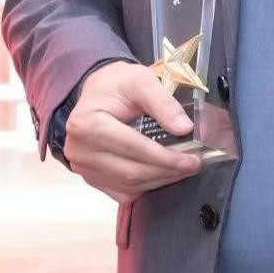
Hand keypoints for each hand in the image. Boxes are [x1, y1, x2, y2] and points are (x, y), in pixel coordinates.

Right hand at [63, 61, 201, 204]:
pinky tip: (164, 174)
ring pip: (129, 186)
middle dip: (167, 171)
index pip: (133, 147)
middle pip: (131, 172)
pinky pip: (123, 192)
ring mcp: (83, 168)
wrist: (97, 93)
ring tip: (183, 170)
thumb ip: (163, 103)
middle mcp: (79, 151)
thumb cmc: (117, 85)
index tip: (192, 159)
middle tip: (194, 165)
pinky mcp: (91, 178)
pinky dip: (147, 186)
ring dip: (160, 181)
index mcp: (87, 124)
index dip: (165, 157)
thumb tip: (184, 128)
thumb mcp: (140, 81)